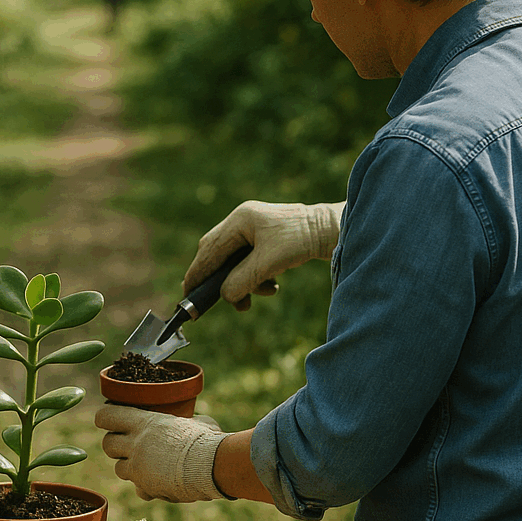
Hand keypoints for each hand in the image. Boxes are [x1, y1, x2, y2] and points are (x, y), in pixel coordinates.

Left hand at [95, 405, 228, 502]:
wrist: (211, 467)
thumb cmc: (206, 439)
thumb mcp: (196, 422)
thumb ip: (187, 422)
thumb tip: (195, 421)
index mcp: (144, 422)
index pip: (106, 416)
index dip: (106, 418)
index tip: (111, 420)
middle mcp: (135, 444)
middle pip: (107, 444)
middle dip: (115, 446)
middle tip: (129, 445)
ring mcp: (138, 467)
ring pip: (118, 469)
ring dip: (130, 468)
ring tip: (149, 465)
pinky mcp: (146, 487)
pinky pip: (139, 490)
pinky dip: (147, 489)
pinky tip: (162, 484)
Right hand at [183, 200, 344, 310]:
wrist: (334, 231)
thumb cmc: (302, 241)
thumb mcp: (269, 264)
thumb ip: (243, 281)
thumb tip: (225, 296)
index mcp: (240, 219)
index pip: (209, 249)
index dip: (197, 273)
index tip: (188, 292)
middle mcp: (243, 220)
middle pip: (217, 254)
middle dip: (219, 280)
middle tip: (215, 300)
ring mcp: (254, 228)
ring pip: (234, 260)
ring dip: (241, 282)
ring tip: (252, 299)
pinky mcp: (266, 238)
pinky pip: (249, 261)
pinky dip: (254, 278)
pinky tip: (270, 287)